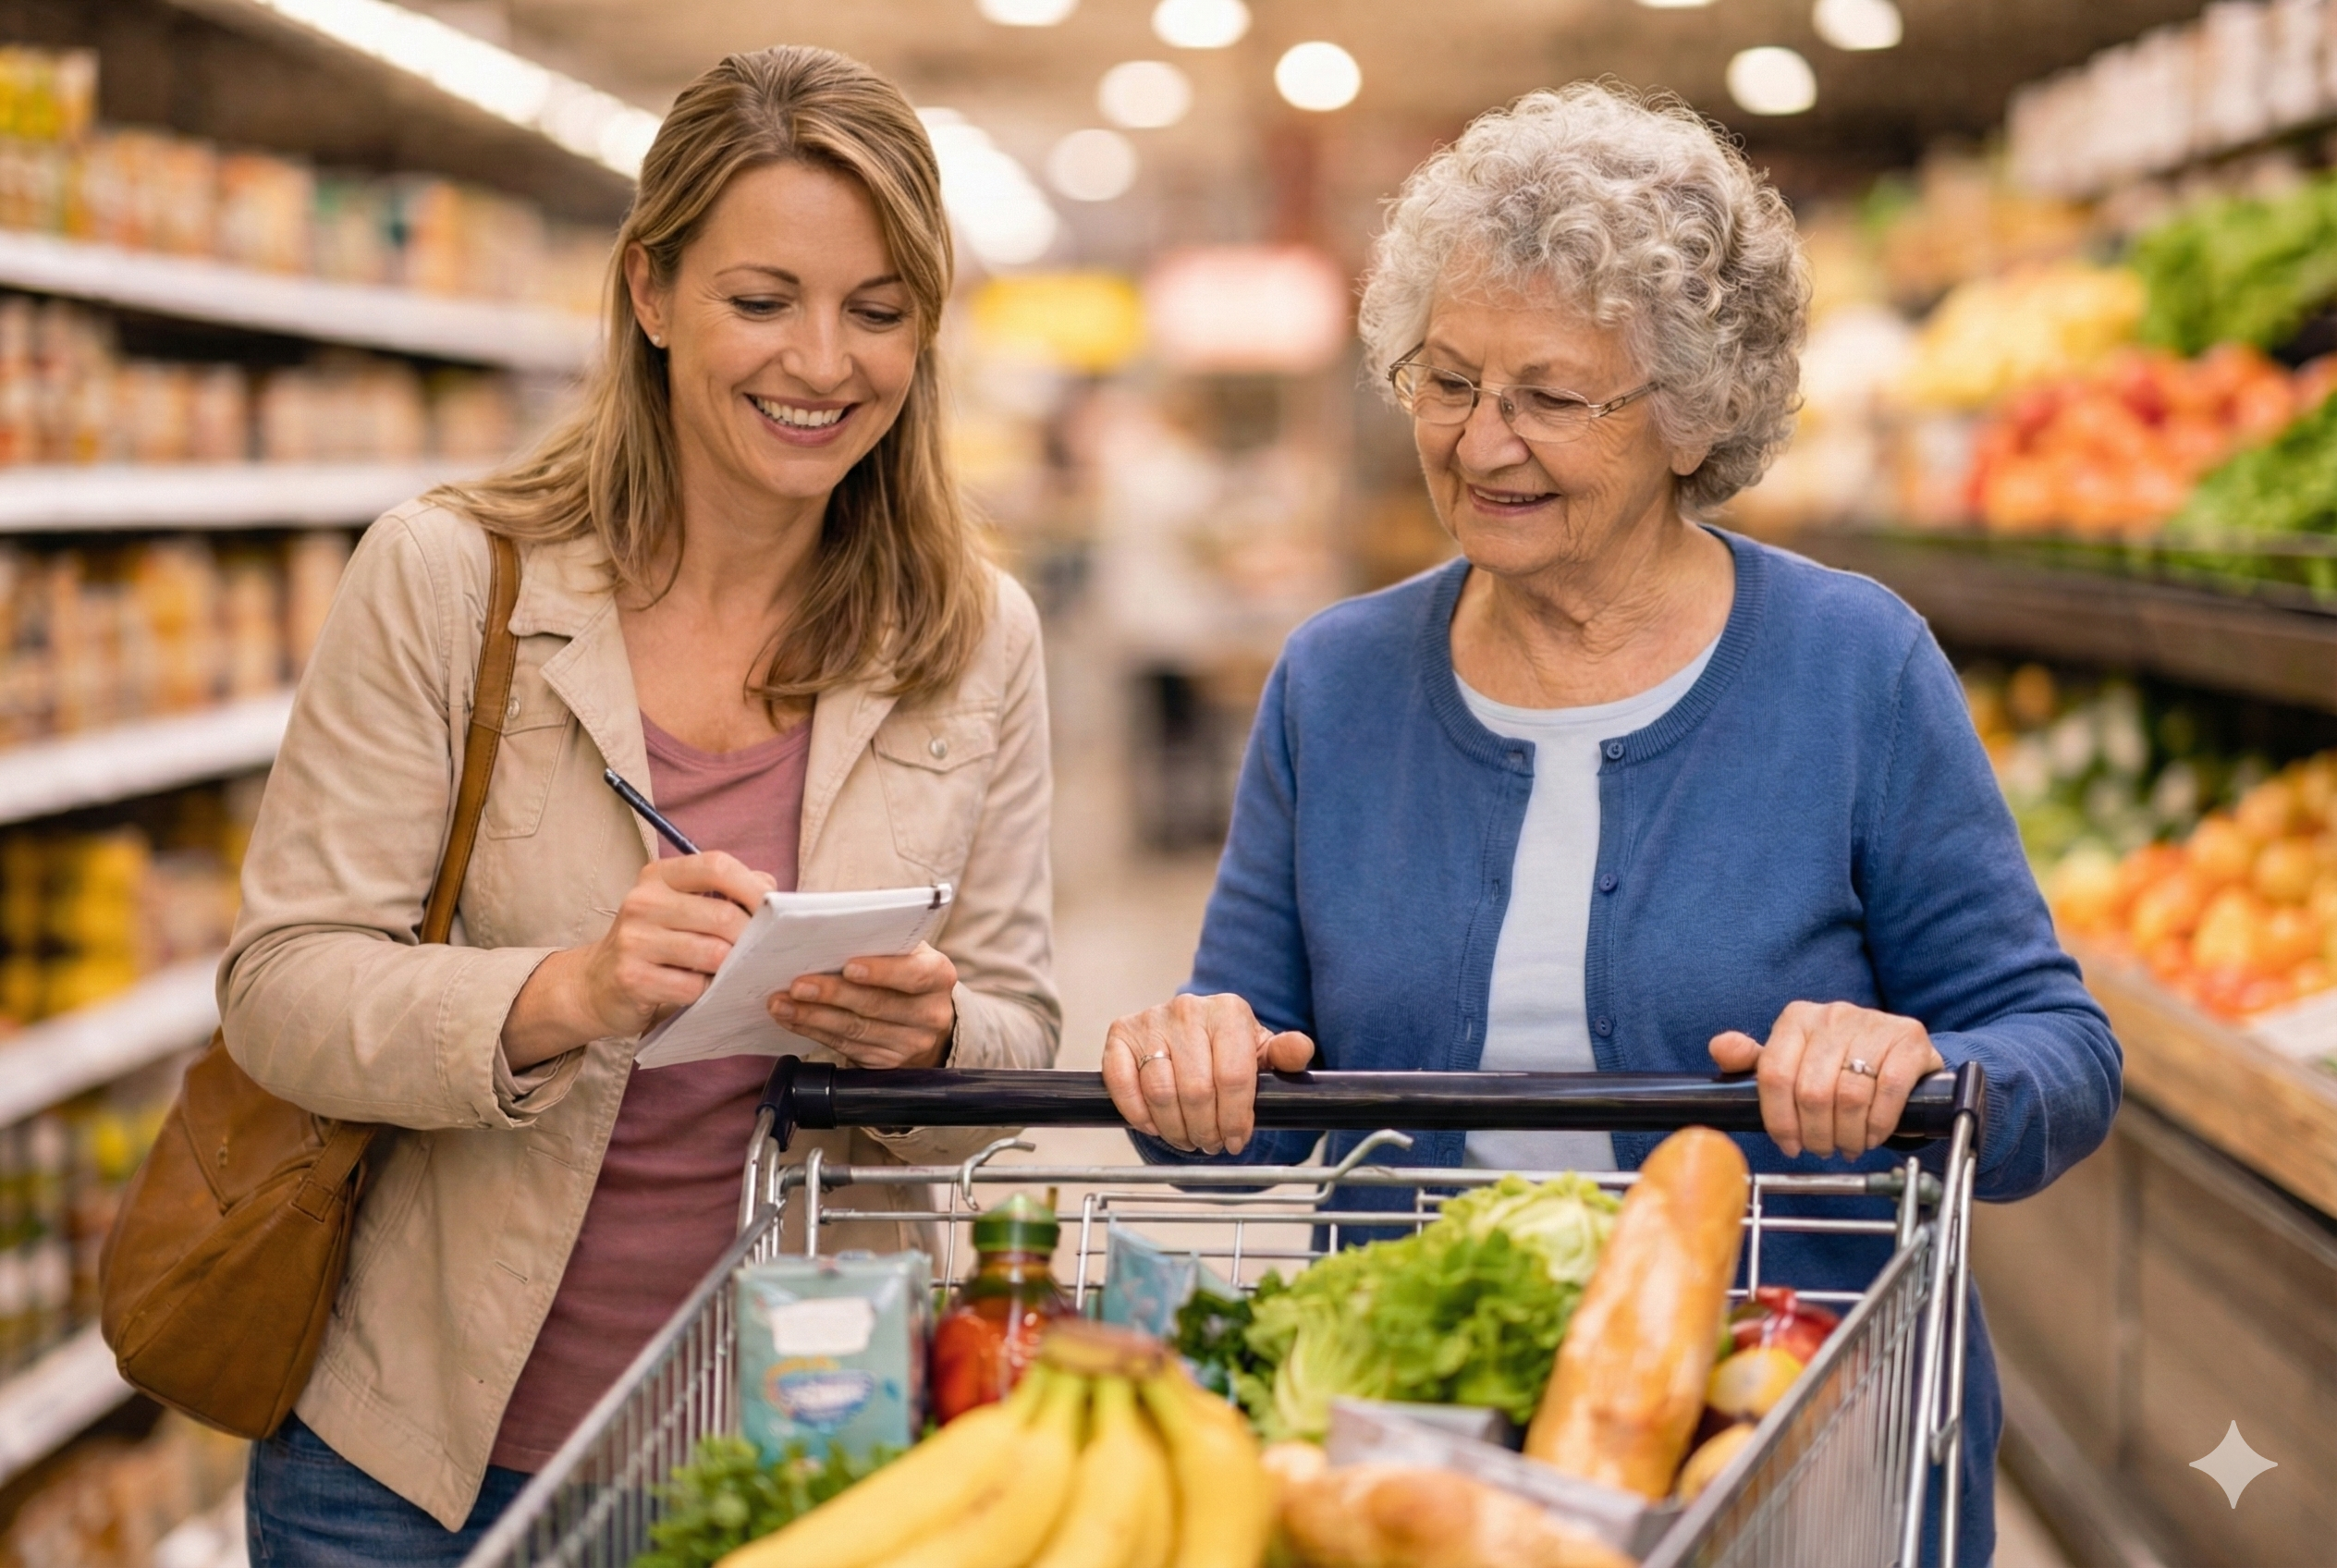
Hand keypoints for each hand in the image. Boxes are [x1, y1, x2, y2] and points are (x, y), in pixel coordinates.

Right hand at [505, 852, 772, 1067]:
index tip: (774, 908)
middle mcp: (643, 902)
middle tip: (759, 952)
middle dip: (750, 938)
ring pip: (713, 954)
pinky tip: (703, 990)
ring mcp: (634, 940)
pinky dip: (708, 992)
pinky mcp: (632, 978)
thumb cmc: (654, 941)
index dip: (753, 887)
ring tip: (731, 971)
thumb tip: (773, 890)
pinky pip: (693, 987)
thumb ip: (725, 893)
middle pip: (722, 916)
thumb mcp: (681, 906)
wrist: (596, 983)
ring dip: (731, 968)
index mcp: (659, 876)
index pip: (716, 866)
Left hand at [769, 943, 957, 1068]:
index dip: (882, 972)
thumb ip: (879, 942)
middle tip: (797, 986)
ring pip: (857, 1030)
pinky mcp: (888, 1062)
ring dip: (813, 1017)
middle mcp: (931, 1013)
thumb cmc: (903, 968)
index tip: (848, 967)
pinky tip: (793, 1019)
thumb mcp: (904, 950)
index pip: (913, 974)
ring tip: (782, 1004)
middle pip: (877, 1006)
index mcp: (939, 975)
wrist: (923, 1015)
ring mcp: (911, 1042)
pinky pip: (846, 1047)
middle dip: (833, 995)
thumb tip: (827, 932)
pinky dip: (814, 1031)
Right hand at [1102, 994, 1316, 1155]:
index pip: (1233, 1077)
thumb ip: (1286, 1054)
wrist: (1192, 1035)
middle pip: (1196, 1090)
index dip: (1235, 1118)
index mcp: (1229, 1011)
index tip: (1237, 1139)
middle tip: (1211, 1143)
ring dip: (1174, 1128)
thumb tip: (1300, 1050)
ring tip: (1187, 1137)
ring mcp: (1151, 1019)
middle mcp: (1188, 1009)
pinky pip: (1123, 1083)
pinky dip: (1138, 1113)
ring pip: (1160, 1092)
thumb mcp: (1263, 1054)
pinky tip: (1155, 1125)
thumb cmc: (1230, 1050)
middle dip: (1206, 1129)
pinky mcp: (1120, 1034)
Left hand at [1709, 1000, 1945, 1160]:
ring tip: (1847, 1145)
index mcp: (1797, 1019)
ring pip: (1849, 1096)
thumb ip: (1754, 1061)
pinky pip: (1888, 1091)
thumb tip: (1721, 1049)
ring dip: (1847, 1134)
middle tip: (1821, 1149)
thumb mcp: (1792, 1059)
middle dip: (1815, 1134)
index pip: (1774, 1074)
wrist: (1899, 1050)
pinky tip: (1872, 1134)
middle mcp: (1832, 1015)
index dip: (1779, 1120)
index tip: (1788, 1144)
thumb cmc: (1838, 1061)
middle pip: (1811, 1092)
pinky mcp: (1908, 1039)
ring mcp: (1873, 1024)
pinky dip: (1878, 1124)